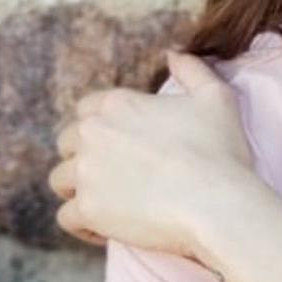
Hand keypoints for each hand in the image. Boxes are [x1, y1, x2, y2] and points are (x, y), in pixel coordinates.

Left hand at [48, 50, 256, 263]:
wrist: (218, 203)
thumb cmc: (221, 152)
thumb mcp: (216, 98)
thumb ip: (192, 69)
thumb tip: (173, 53)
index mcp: (118, 104)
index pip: (86, 109)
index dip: (100, 127)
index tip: (120, 145)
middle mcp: (93, 133)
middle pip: (67, 142)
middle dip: (84, 156)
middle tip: (112, 175)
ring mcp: (87, 172)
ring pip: (60, 179)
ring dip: (77, 189)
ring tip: (105, 202)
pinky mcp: (88, 208)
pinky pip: (66, 217)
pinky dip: (82, 224)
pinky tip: (104, 229)